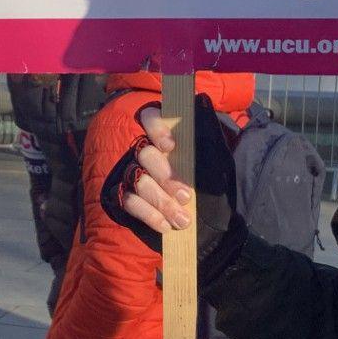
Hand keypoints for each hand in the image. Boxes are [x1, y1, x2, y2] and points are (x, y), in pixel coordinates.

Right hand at [100, 94, 246, 278]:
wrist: (208, 216)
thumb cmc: (209, 178)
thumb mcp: (213, 155)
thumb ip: (208, 137)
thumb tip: (206, 112)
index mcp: (163, 132)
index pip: (149, 117)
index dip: (156, 129)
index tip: (170, 146)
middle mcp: (143, 148)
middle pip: (145, 154)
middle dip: (165, 176)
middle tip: (185, 196)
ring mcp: (131, 172)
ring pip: (138, 180)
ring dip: (161, 201)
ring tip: (183, 219)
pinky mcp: (124, 195)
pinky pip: (130, 202)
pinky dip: (149, 215)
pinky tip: (166, 226)